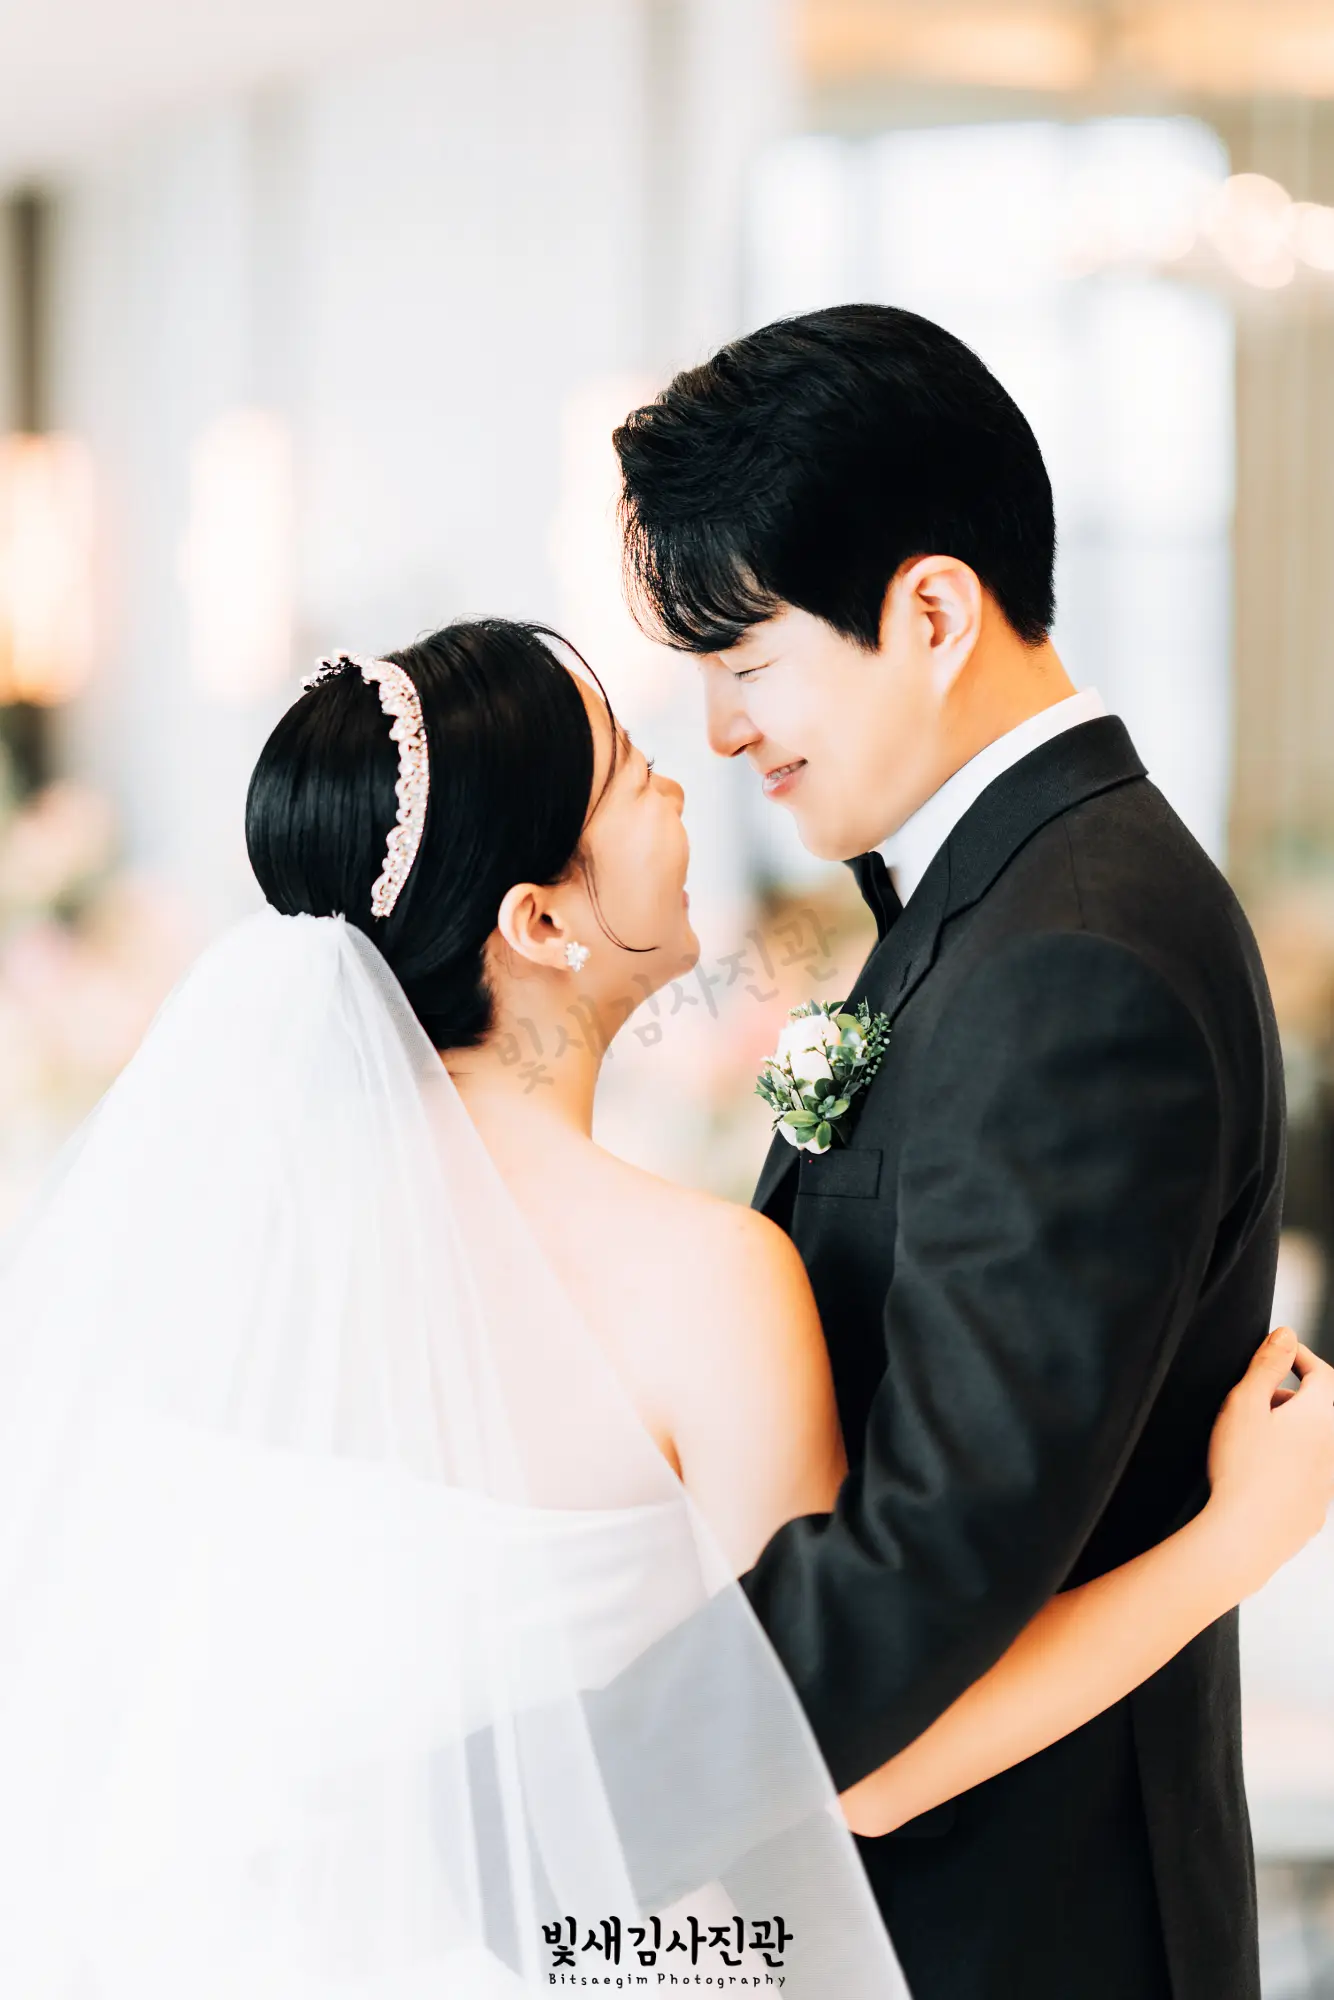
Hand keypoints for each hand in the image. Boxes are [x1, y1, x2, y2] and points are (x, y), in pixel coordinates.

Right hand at [1206, 1326, 1333, 1594]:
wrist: (1245, 1536)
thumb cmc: (1242, 1471)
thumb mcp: (1244, 1402)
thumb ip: (1266, 1363)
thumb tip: (1286, 1334)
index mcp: (1320, 1416)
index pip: (1322, 1373)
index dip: (1301, 1357)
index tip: (1281, 1352)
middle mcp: (1333, 1447)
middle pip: (1319, 1407)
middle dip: (1289, 1395)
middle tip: (1254, 1398)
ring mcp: (1328, 1482)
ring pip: (1313, 1442)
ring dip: (1290, 1432)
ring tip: (1252, 1438)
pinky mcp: (1316, 1509)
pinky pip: (1307, 1475)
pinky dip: (1289, 1465)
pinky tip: (1258, 1475)